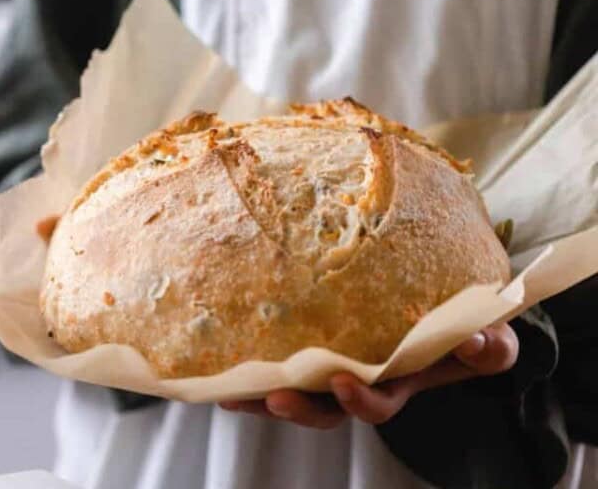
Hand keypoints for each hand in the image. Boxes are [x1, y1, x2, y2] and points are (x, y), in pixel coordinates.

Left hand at [219, 323, 517, 428]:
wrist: (449, 315)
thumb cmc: (470, 332)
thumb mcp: (491, 342)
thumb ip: (490, 349)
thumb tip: (475, 341)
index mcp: (400, 381)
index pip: (377, 402)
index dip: (360, 401)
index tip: (344, 383)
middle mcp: (365, 378)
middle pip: (325, 407)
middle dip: (298, 407)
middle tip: (272, 397)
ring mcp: (343, 361)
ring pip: (300, 388)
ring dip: (266, 391)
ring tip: (231, 387)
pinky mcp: (325, 340)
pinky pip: (291, 358)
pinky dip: (262, 363)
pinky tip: (232, 355)